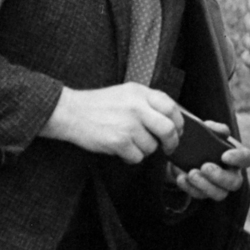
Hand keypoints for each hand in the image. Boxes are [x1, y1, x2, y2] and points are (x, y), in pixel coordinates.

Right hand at [42, 83, 182, 163]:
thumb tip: (170, 118)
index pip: (171, 107)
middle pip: (168, 129)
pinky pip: (137, 157)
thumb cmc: (97, 104)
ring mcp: (128, 125)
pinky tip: (120, 149)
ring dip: (144, 150)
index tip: (178, 130)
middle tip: (169, 147)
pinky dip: (131, 157)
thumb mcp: (125, 93)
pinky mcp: (119, 142)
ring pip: (151, 146)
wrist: (70, 112)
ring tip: (129, 142)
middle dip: (172, 142)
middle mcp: (137, 107)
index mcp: (140, 92)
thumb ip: (147, 102)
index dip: (179, 122)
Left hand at [168, 120, 249, 202]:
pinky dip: (189, 188)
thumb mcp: (207, 130)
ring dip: (205, 185)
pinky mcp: (204, 193)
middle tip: (205, 167)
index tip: (224, 155)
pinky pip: (200, 195)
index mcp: (237, 156)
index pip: (246, 158)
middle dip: (220, 176)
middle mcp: (232, 174)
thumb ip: (216, 129)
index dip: (238, 158)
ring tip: (191, 174)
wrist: (184, 151)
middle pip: (235, 182)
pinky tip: (181, 178)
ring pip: (220, 194)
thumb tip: (224, 132)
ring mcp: (219, 186)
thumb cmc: (202, 138)